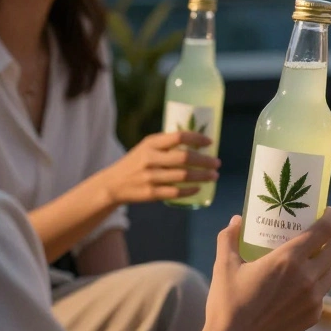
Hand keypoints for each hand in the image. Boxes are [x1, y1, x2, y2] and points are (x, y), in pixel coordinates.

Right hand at [98, 131, 218, 204]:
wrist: (113, 184)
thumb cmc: (136, 162)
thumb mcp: (146, 147)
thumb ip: (166, 144)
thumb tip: (197, 143)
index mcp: (151, 143)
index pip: (179, 137)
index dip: (197, 139)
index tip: (210, 143)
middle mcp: (150, 159)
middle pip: (184, 158)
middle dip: (205, 161)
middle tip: (217, 163)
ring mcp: (150, 177)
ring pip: (183, 176)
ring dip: (202, 176)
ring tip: (213, 176)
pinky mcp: (151, 193)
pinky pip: (175, 192)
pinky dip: (190, 190)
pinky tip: (199, 188)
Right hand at [198, 209, 330, 330]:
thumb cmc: (227, 304)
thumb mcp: (223, 266)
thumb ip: (229, 237)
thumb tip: (237, 220)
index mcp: (288, 259)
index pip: (324, 230)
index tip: (328, 212)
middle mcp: (307, 277)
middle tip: (318, 236)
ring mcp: (313, 298)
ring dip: (327, 262)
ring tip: (312, 259)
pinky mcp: (313, 316)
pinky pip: (323, 293)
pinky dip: (317, 285)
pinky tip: (301, 285)